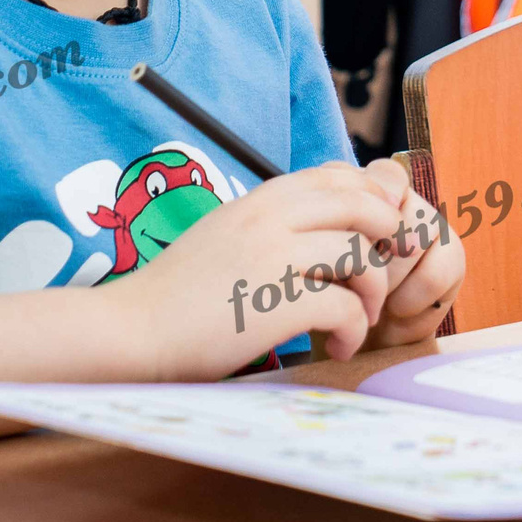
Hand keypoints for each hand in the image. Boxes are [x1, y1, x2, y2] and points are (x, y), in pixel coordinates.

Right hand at [98, 158, 447, 378]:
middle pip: (364, 206)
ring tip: (358, 318)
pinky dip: (352, 329)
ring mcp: (273, 256)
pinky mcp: (274, 303)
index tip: (380, 232)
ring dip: (372, 292)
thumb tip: (329, 226)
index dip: (373, 200)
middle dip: (390, 238)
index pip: (339, 176)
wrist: (131, 331)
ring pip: (361, 257)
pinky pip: (344, 306)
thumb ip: (273, 223)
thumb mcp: (228, 235)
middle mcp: (270, 217)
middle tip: (388, 272)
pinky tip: (339, 345)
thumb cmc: (179, 294)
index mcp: (261, 199)